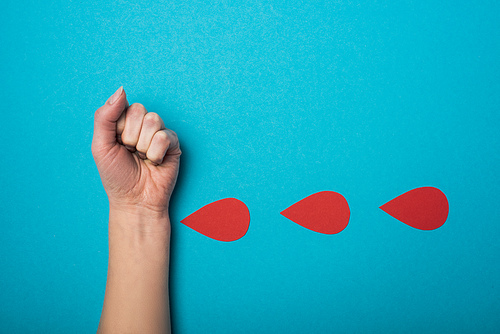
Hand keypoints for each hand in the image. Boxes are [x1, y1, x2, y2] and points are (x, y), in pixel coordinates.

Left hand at [91, 87, 180, 218]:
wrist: (135, 201)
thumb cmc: (117, 176)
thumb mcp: (101, 146)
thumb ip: (105, 116)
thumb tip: (121, 89)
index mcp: (123, 123)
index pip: (123, 106)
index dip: (118, 128)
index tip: (117, 145)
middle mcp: (142, 125)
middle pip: (139, 111)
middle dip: (131, 137)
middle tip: (131, 153)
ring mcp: (158, 133)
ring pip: (153, 121)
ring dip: (144, 146)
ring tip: (142, 158)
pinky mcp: (174, 144)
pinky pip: (165, 136)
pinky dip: (156, 153)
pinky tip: (155, 162)